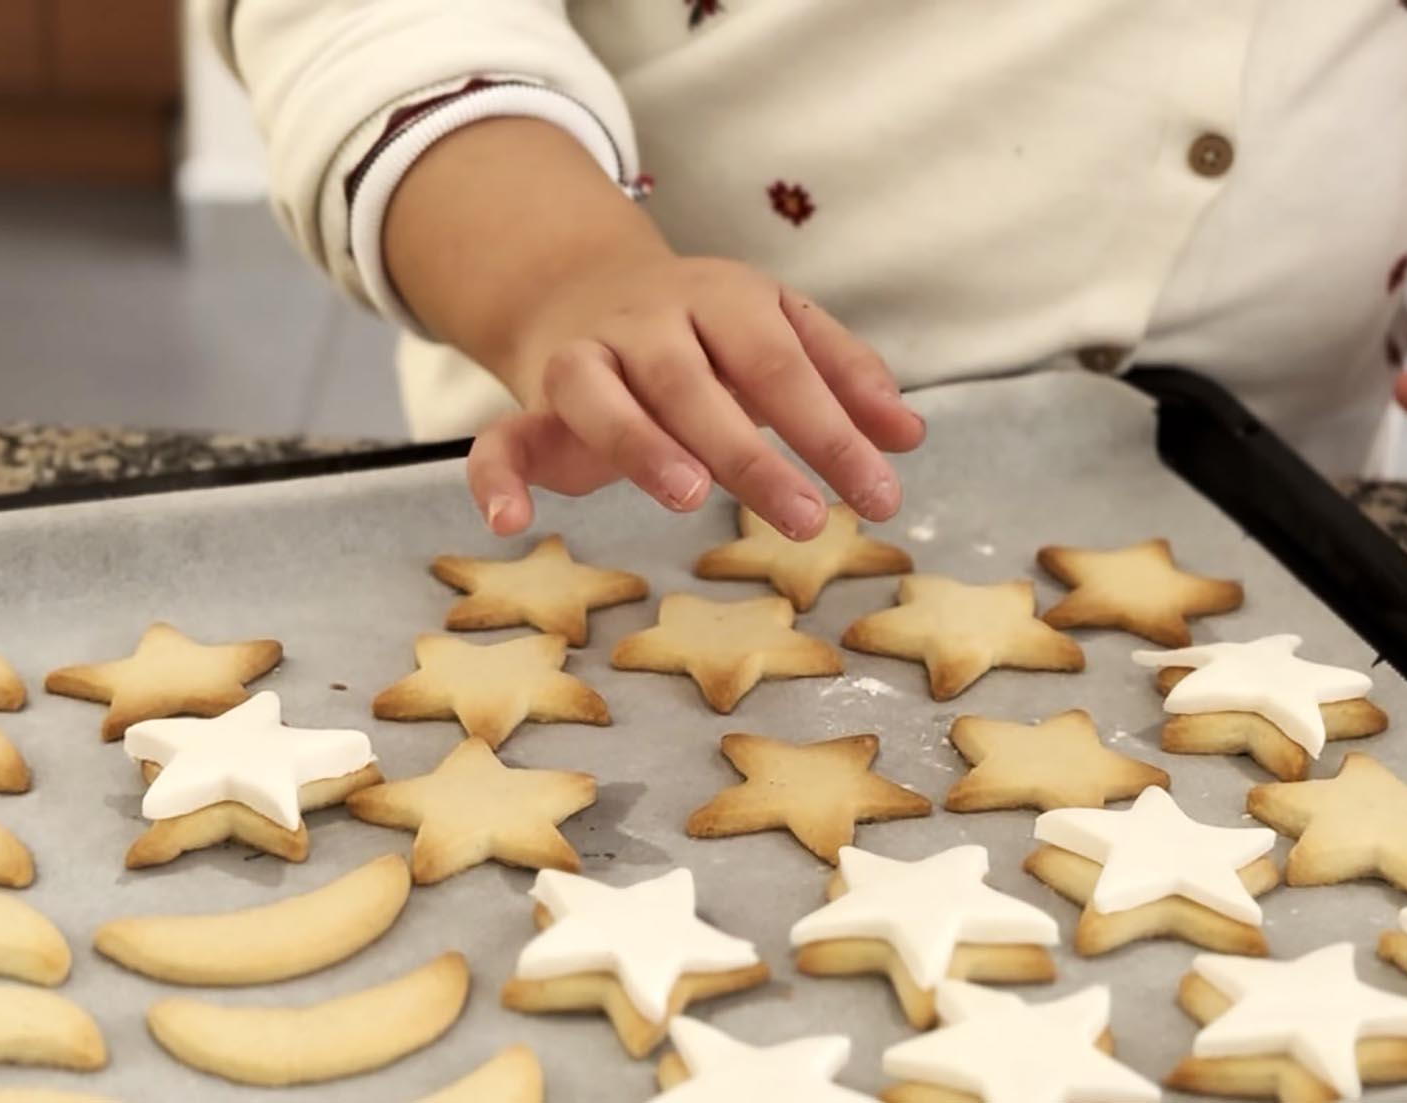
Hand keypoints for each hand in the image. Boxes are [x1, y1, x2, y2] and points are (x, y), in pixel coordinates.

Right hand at [466, 253, 925, 539]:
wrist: (584, 288)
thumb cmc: (709, 333)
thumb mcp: (780, 333)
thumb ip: (844, 378)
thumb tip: (911, 437)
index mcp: (723, 299)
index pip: (781, 363)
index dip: (831, 429)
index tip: (881, 495)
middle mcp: (647, 322)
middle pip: (693, 382)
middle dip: (751, 453)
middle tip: (807, 520)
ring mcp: (582, 359)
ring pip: (598, 395)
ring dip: (641, 445)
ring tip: (692, 498)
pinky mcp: (531, 406)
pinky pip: (498, 438)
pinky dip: (495, 479)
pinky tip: (513, 524)